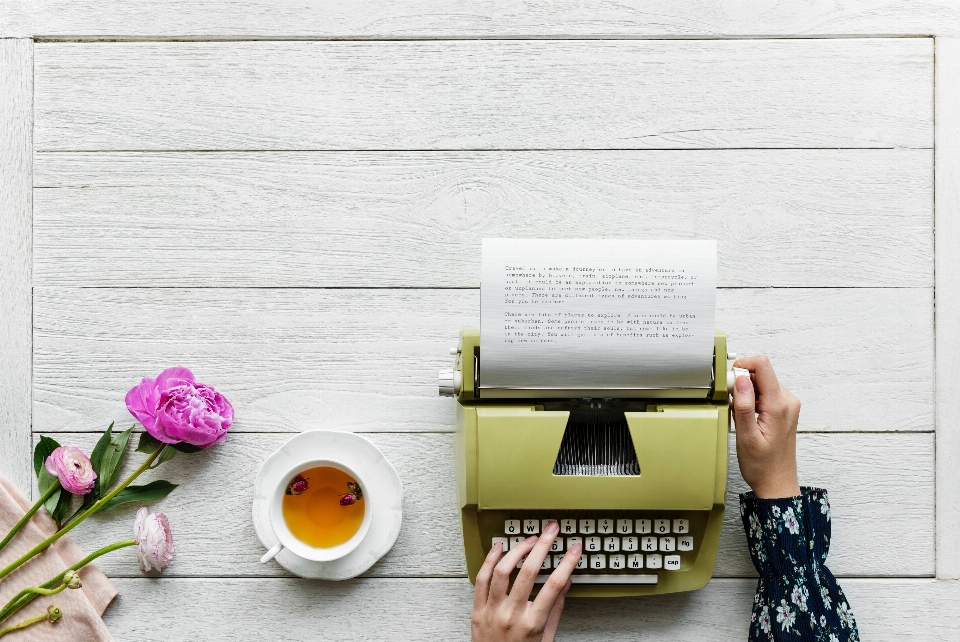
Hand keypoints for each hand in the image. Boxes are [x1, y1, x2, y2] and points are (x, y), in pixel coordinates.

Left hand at [471, 520, 581, 641]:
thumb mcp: (546, 639)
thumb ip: (555, 610)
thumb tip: (566, 584)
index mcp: (533, 623)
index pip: (555, 584)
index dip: (567, 562)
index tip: (574, 548)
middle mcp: (512, 614)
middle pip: (530, 571)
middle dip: (544, 545)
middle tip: (551, 530)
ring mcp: (493, 610)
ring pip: (503, 570)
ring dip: (517, 549)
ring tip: (528, 539)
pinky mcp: (477, 609)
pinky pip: (481, 579)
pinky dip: (489, 560)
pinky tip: (498, 548)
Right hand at [731, 355, 801, 498]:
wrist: (777, 482)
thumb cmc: (762, 465)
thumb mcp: (746, 437)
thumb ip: (744, 405)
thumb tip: (740, 379)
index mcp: (779, 406)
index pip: (763, 365)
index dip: (743, 366)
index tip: (730, 381)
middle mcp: (788, 401)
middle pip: (762, 372)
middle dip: (742, 382)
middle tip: (731, 402)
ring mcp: (788, 405)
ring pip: (763, 382)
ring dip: (746, 391)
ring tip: (739, 413)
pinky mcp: (784, 409)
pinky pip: (766, 392)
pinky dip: (753, 398)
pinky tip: (747, 416)